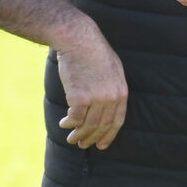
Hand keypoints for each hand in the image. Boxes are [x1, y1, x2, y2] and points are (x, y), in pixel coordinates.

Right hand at [55, 28, 128, 149]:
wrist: (80, 41)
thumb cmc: (95, 53)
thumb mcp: (114, 69)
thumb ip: (112, 88)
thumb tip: (107, 106)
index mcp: (122, 91)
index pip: (117, 121)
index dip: (109, 135)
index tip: (102, 145)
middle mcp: (111, 97)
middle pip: (102, 126)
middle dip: (92, 138)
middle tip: (83, 145)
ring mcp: (96, 98)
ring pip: (87, 125)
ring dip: (79, 135)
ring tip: (72, 139)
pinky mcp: (79, 97)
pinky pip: (75, 118)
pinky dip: (69, 123)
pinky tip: (64, 124)